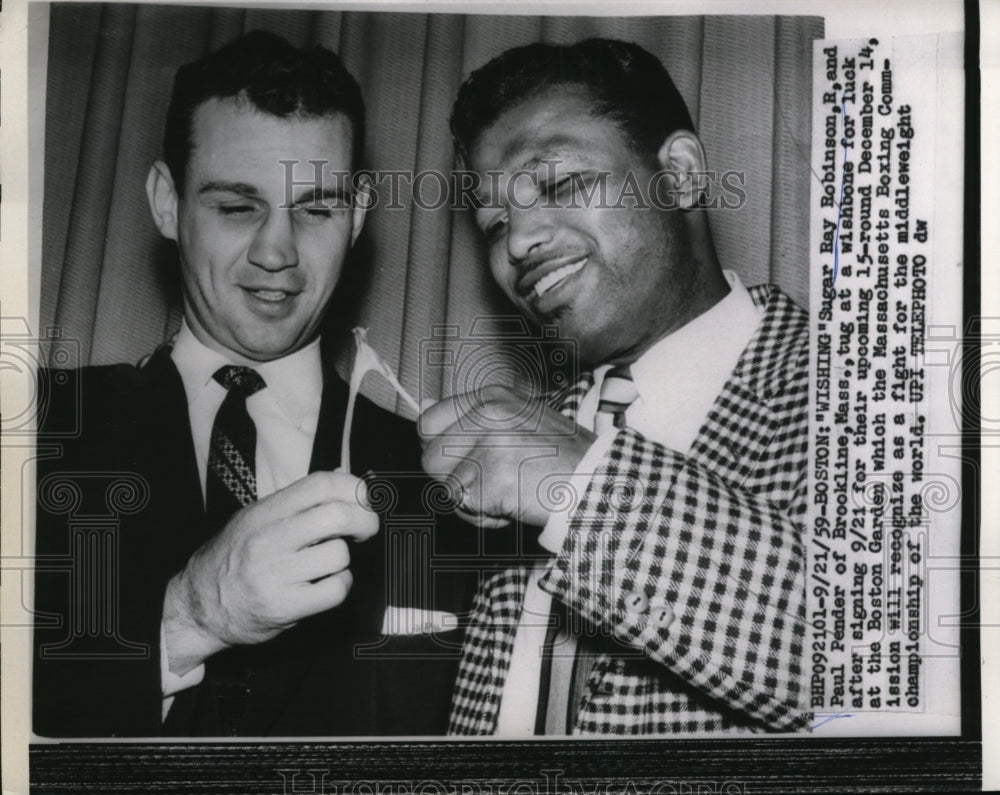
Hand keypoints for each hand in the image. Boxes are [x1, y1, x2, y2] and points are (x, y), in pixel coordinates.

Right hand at [163, 470, 377, 674]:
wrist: (198, 607)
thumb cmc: (233, 559)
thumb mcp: (257, 519)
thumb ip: (298, 500)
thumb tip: (342, 476)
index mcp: (264, 512)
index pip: (320, 484)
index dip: (353, 488)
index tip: (363, 500)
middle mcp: (268, 540)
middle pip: (337, 516)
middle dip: (364, 521)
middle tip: (364, 530)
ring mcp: (275, 575)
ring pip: (339, 554)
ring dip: (345, 559)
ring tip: (329, 563)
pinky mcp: (284, 607)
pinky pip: (335, 590)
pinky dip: (340, 586)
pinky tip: (327, 584)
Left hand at [419, 385, 595, 527]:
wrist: (599, 482)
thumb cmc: (562, 459)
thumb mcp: (518, 421)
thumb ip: (471, 419)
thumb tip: (421, 407)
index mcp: (491, 398)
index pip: (428, 422)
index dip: (440, 451)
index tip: (463, 463)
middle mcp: (487, 414)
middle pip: (430, 457)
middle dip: (453, 480)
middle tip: (490, 484)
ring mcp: (490, 444)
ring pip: (444, 486)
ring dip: (469, 501)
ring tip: (504, 495)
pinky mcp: (493, 476)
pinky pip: (464, 506)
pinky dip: (485, 516)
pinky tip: (513, 506)